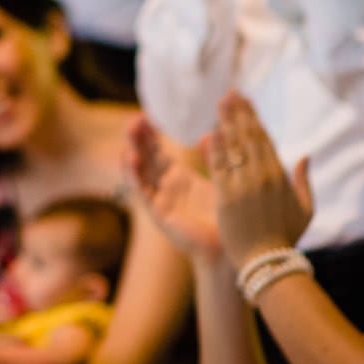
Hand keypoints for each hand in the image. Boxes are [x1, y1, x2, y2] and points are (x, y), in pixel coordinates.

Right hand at [126, 117, 223, 261]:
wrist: (234, 247)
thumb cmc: (231, 216)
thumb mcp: (222, 178)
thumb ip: (214, 156)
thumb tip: (208, 132)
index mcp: (180, 180)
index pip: (158, 153)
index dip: (151, 135)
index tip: (146, 116)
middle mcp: (166, 189)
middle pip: (146, 159)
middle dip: (139, 139)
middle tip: (136, 118)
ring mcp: (160, 201)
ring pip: (140, 172)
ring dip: (133, 150)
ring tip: (130, 132)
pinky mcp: (159, 214)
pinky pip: (142, 192)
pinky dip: (134, 175)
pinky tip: (131, 158)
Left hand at [207, 92, 312, 267]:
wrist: (267, 261)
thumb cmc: (286, 237)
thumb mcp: (305, 209)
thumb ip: (304, 181)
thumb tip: (305, 156)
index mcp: (280, 176)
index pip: (264, 139)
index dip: (254, 118)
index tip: (245, 101)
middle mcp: (264, 176)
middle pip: (249, 138)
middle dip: (240, 113)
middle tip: (230, 93)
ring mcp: (245, 186)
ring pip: (235, 148)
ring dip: (227, 123)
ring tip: (221, 103)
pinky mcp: (227, 197)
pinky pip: (220, 168)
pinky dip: (216, 150)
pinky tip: (211, 133)